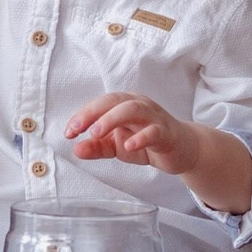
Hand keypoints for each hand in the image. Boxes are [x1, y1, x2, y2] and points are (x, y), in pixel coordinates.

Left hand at [65, 91, 203, 174]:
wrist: (182, 150)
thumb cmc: (147, 142)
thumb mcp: (117, 146)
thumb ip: (96, 147)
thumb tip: (76, 149)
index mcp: (124, 104)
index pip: (100, 104)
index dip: (82, 115)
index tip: (68, 132)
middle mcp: (139, 105)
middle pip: (114, 101)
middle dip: (93, 113)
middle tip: (77, 130)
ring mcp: (154, 117)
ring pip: (133, 110)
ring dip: (112, 119)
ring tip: (96, 133)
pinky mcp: (167, 133)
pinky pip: (154, 131)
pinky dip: (141, 137)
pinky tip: (129, 146)